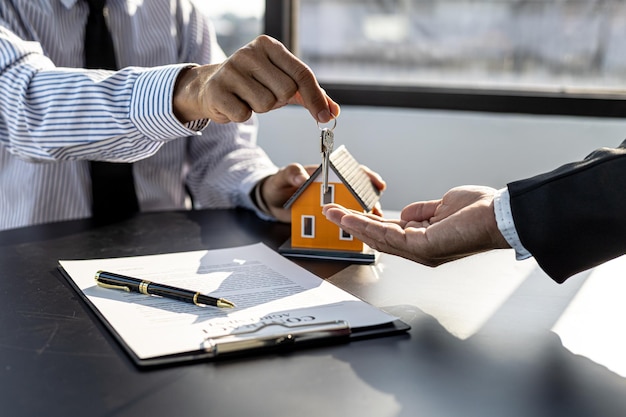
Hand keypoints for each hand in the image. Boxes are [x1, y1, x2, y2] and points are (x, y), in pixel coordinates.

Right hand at [173, 35, 338, 123]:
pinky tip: (234, 103)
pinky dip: (243, 115)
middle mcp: (249, 53)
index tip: (324, 116)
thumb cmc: (254, 84)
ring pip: (266, 105)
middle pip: (285, 91)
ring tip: (247, 98)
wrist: (210, 86)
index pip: (301, 74)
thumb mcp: (282, 83)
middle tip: (264, 94)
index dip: (315, 98)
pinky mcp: (217, 90)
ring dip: (260, 108)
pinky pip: (245, 115)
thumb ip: (309, 95)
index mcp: (269, 46)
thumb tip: (332, 111)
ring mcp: (231, 70)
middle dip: (278, 100)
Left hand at [262, 163, 386, 222]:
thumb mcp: (283, 177)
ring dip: (365, 215)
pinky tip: (358, 233)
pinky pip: (340, 221)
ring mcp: (331, 203)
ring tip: (373, 223)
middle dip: (371, 200)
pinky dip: (350, 226)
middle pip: (358, 191)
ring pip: (353, 207)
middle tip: (377, 210)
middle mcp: (333, 188)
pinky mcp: (326, 217)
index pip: (351, 171)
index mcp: (326, 174)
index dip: (366, 176)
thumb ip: (292, 174)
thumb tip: (302, 177)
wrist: (271, 202)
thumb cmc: (279, 184)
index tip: (376, 183)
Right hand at [322, 185, 509, 265]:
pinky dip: (367, 226)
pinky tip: (353, 218)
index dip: (366, 223)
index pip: (389, 233)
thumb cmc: (481, 211)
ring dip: (353, 225)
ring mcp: (421, 251)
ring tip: (333, 214)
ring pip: (378, 238)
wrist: (501, 214)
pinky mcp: (423, 247)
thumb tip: (404, 212)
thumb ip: (422, 211)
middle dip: (352, 225)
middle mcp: (420, 250)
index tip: (347, 213)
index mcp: (425, 240)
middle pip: (378, 238)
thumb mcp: (443, 205)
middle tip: (330, 214)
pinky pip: (388, 236)